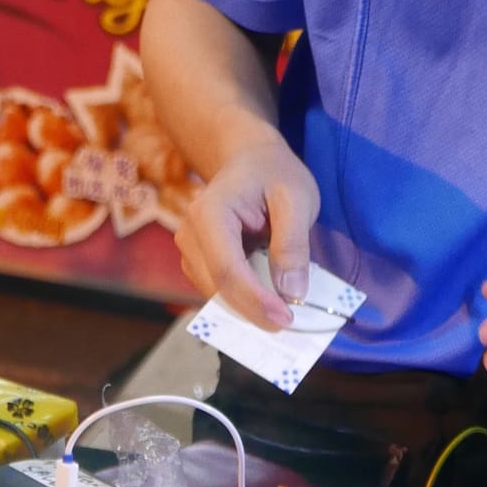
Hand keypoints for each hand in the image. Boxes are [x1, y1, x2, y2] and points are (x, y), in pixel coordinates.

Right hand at [178, 124, 320, 330]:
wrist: (250, 159)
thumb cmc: (275, 174)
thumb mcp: (296, 198)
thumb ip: (293, 243)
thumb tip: (292, 292)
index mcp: (210, 213)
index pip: (227, 269)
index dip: (254, 300)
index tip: (285, 319)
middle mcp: (189, 233)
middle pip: (217, 287)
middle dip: (252, 312)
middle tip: (291, 328)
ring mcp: (190, 250)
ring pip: (216, 294)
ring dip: (248, 311)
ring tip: (284, 318)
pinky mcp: (199, 261)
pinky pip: (220, 290)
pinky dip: (244, 302)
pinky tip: (270, 306)